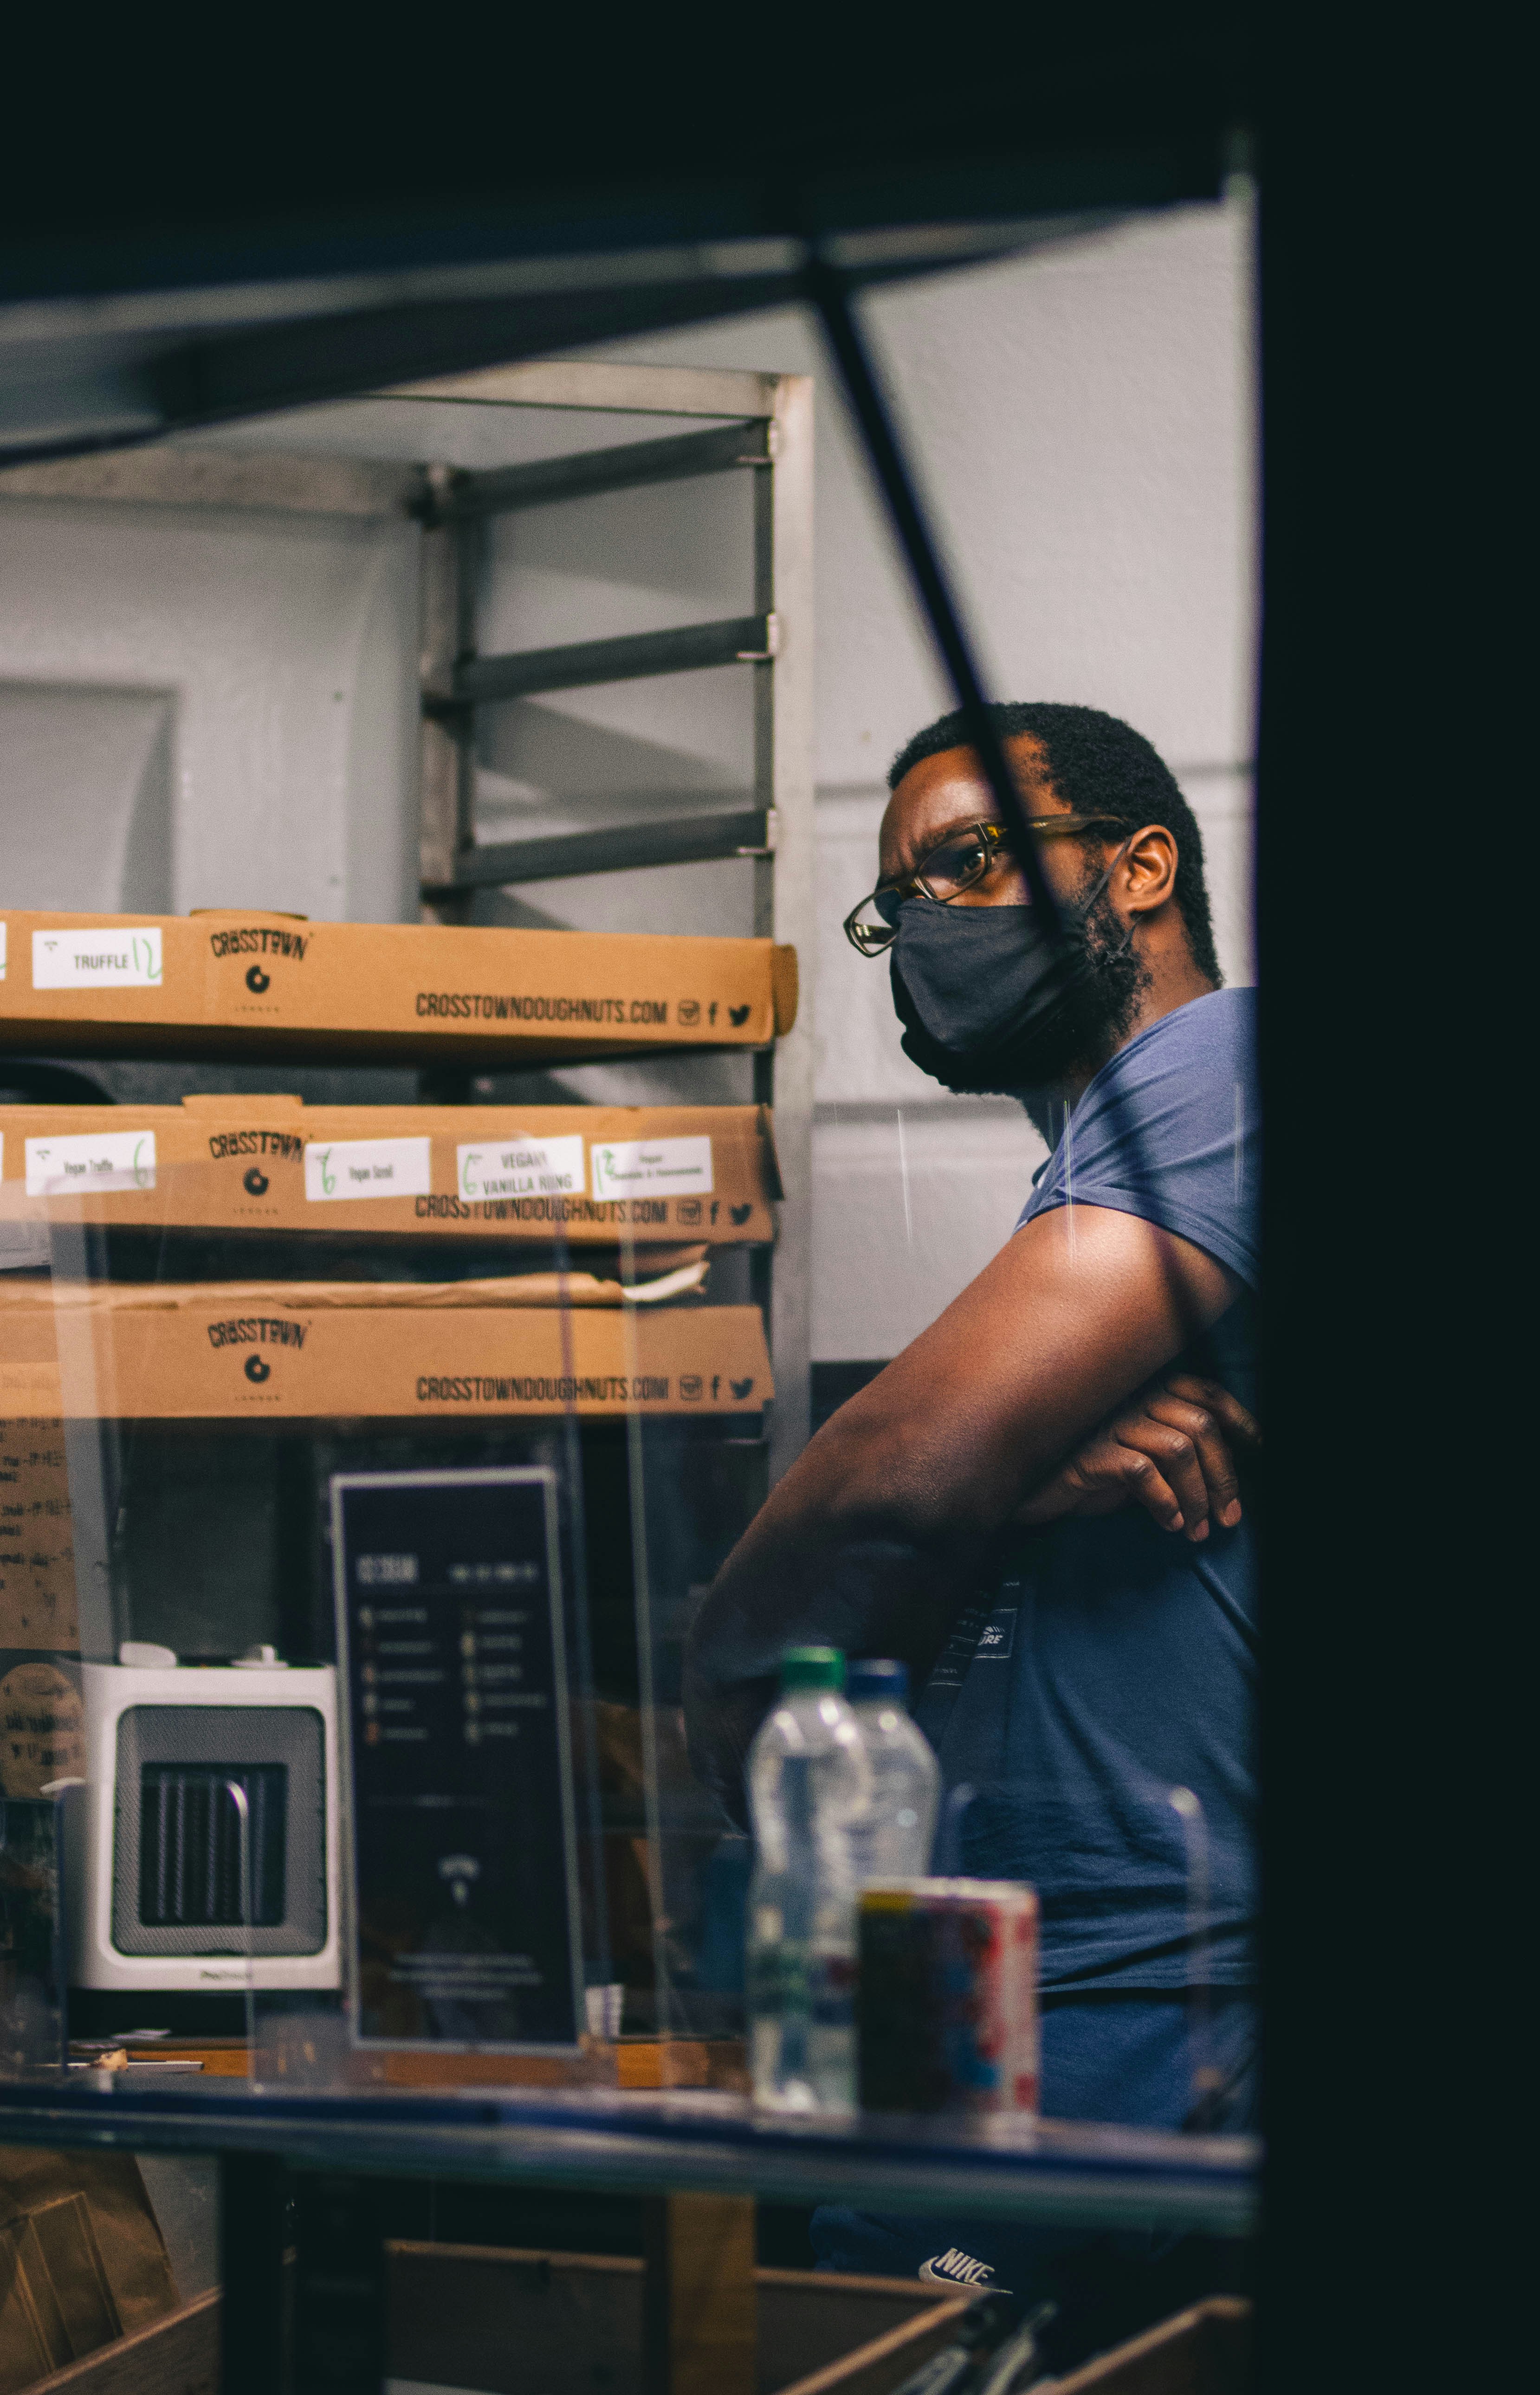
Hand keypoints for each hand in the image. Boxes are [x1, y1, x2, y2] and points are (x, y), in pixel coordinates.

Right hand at [1013, 1370, 1259, 1541]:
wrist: (1025, 1490)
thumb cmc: (1084, 1475)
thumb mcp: (1134, 1460)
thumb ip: (1170, 1456)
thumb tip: (1221, 1482)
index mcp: (1144, 1390)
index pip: (1204, 1392)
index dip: (1238, 1418)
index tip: (1258, 1448)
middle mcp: (1130, 1397)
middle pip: (1201, 1426)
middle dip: (1224, 1476)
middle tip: (1228, 1518)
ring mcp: (1109, 1421)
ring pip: (1179, 1449)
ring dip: (1197, 1495)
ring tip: (1196, 1529)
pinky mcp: (1090, 1451)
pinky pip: (1143, 1471)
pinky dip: (1164, 1501)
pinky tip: (1167, 1524)